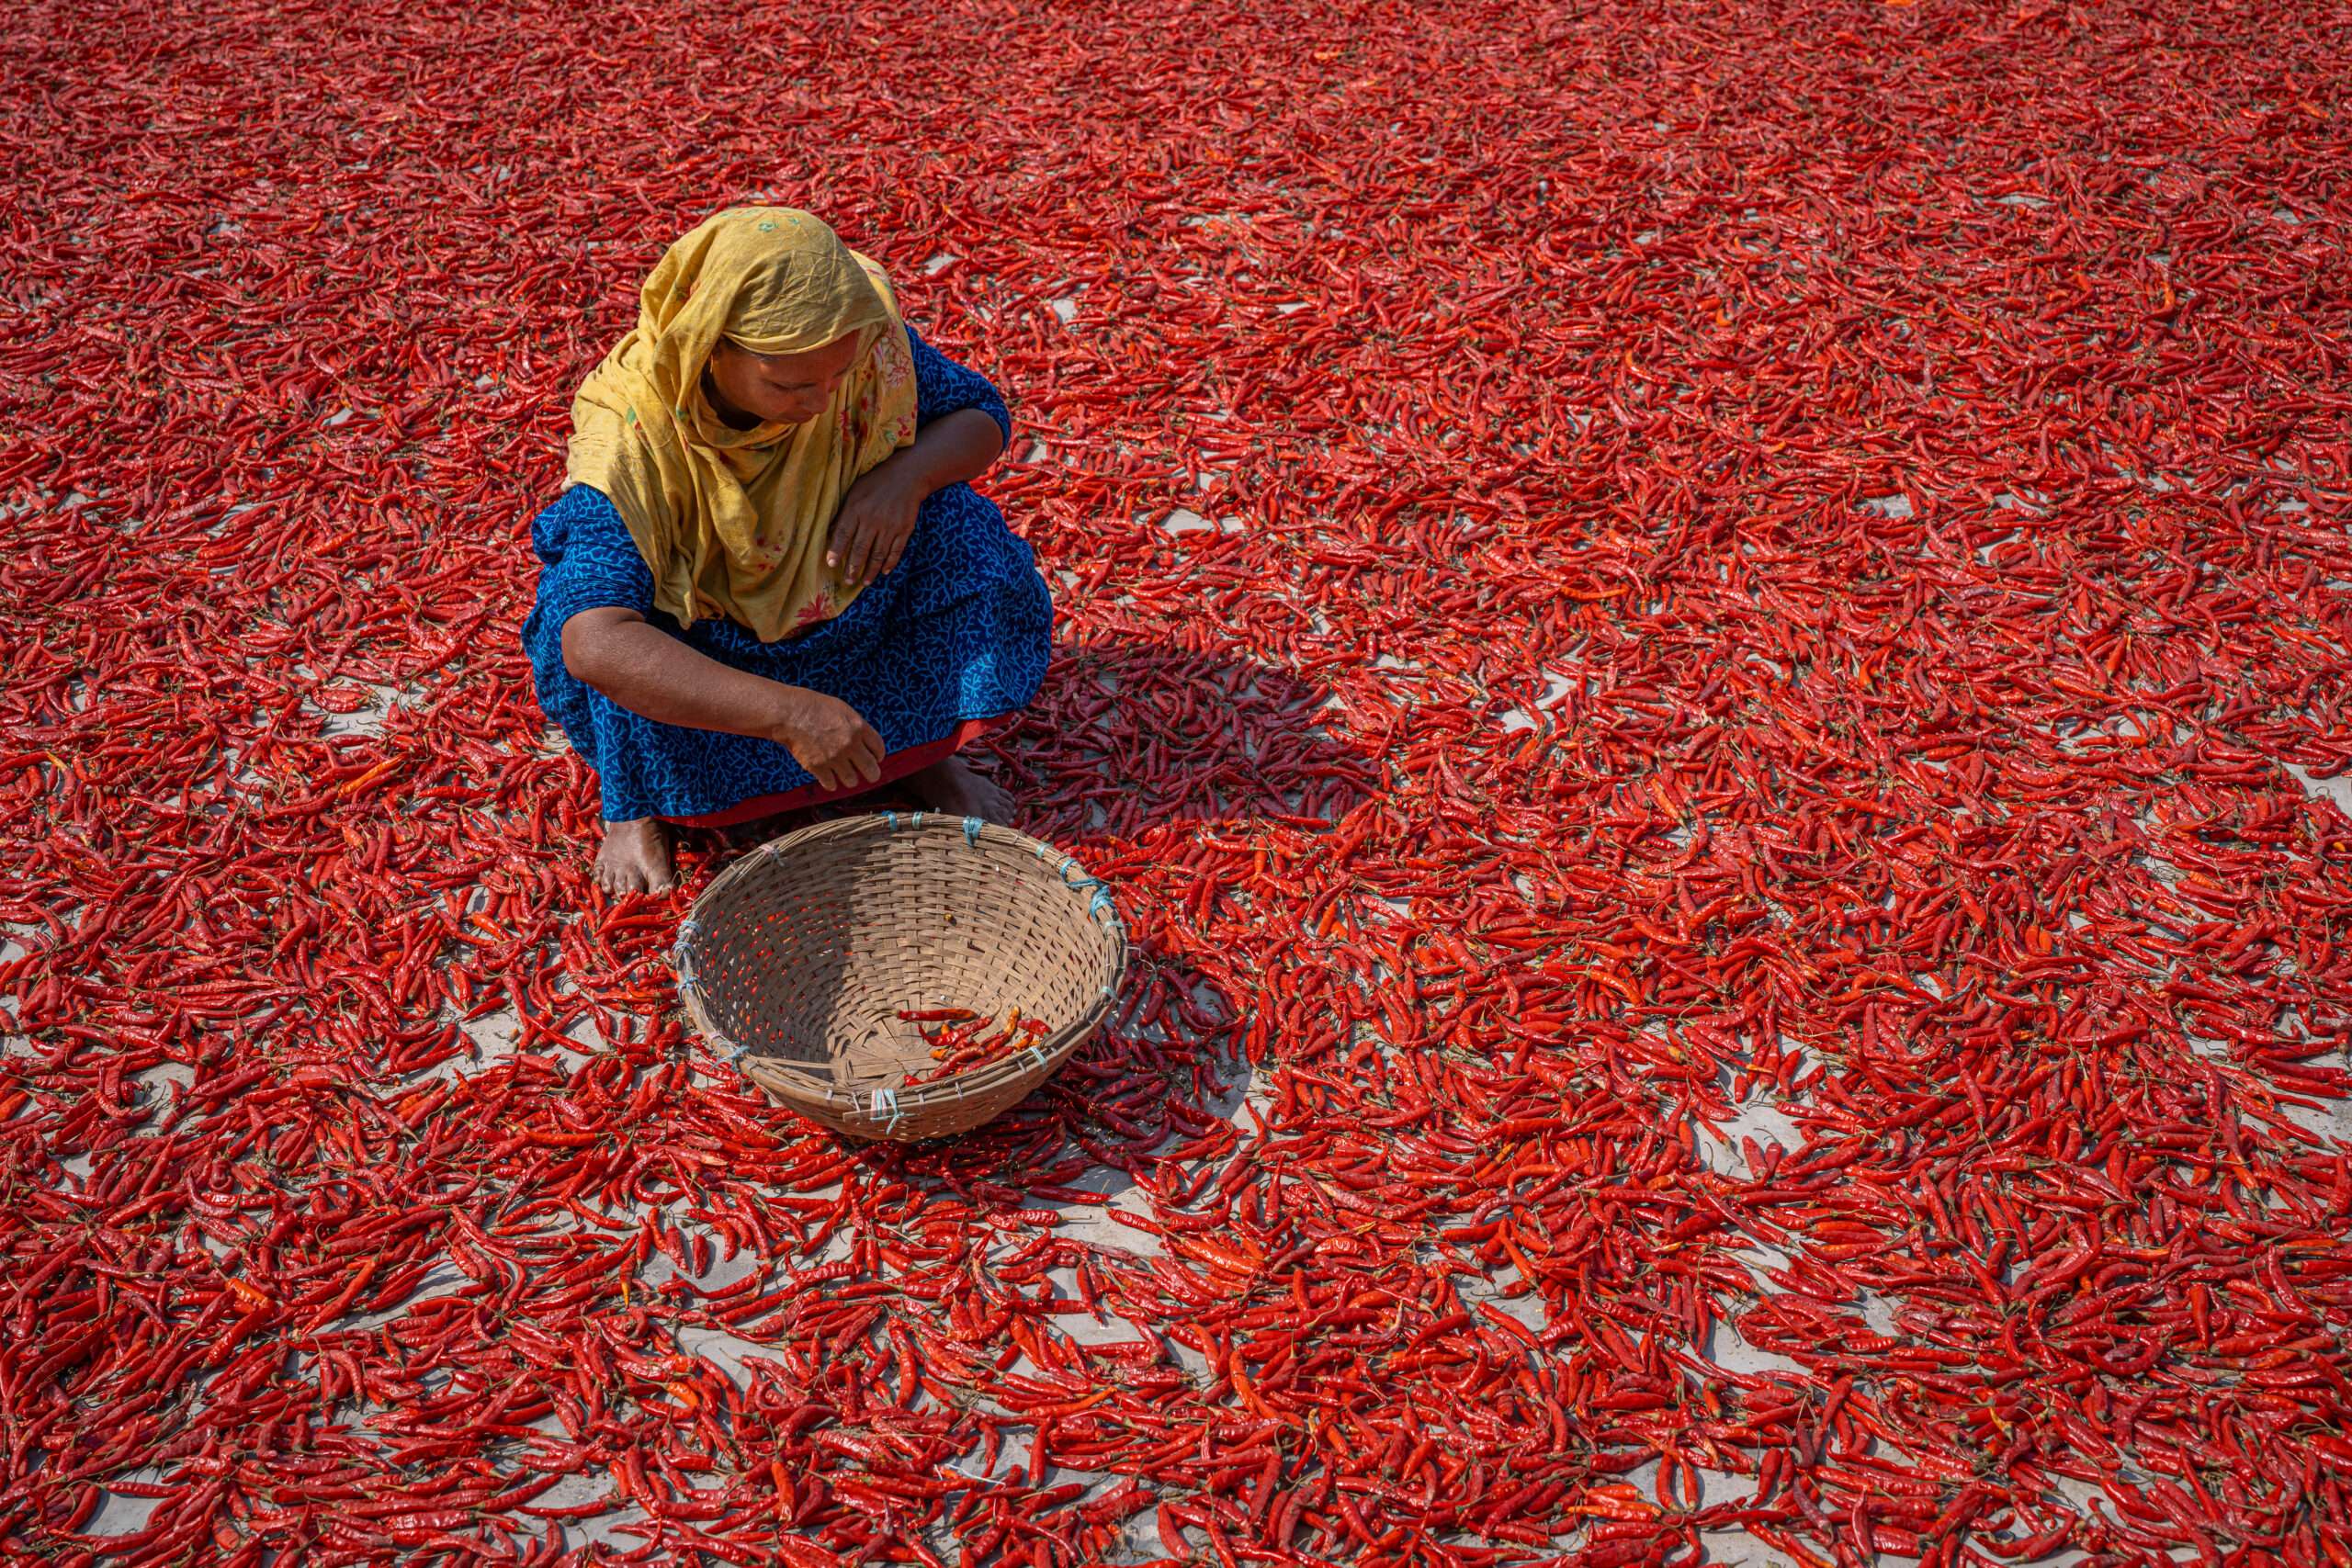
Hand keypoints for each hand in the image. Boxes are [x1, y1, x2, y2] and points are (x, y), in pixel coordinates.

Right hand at [767, 686, 883, 792]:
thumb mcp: (843, 710)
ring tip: (845, 774)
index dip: (878, 756)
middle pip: (872, 770)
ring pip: (852, 781)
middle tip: (869, 775)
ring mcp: (834, 757)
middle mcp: (849, 744)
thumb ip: (857, 727)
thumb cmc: (815, 708)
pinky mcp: (818, 767)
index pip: (879, 749)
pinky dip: (831, 783)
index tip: (875, 759)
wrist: (790, 713)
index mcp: (858, 728)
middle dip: (872, 774)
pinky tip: (829, 778)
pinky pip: (831, 784)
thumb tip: (867, 744)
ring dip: (850, 779)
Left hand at [826, 459, 924, 586]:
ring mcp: (890, 526)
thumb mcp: (855, 492)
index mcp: (857, 508)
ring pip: (878, 554)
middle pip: (860, 549)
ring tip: (865, 582)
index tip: (831, 564)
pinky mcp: (904, 529)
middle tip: (847, 581)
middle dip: (852, 568)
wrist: (908, 476)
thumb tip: (832, 532)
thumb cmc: (876, 483)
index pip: (843, 534)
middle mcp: (872, 519)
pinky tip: (884, 571)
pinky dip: (890, 563)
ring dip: (871, 571)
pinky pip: (896, 550)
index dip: (836, 550)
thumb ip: (844, 512)